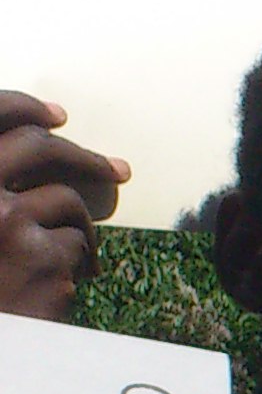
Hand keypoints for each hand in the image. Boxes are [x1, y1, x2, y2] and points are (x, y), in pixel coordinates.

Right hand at [0, 92, 126, 320]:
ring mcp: (7, 221)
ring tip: (70, 260)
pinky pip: (75, 244)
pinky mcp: (43, 256)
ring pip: (66, 201)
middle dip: (82, 154)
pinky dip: (74, 263)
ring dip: (77, 227)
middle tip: (118, 169)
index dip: (24, 107)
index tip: (57, 115)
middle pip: (39, 145)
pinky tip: (54, 286)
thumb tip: (40, 143)